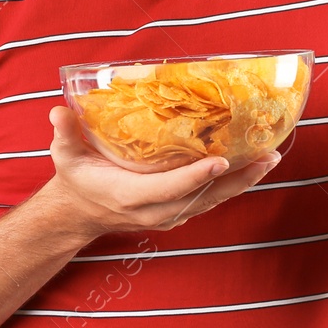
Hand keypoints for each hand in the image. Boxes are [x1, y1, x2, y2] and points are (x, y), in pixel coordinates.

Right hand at [42, 105, 279, 240]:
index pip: (168, 189)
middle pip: (202, 197)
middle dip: (236, 178)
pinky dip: (233, 186)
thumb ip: (64, 134)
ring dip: (243, 181)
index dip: (194, 177)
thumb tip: (58, 111)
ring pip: (213, 201)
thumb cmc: (76, 179)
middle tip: (266, 156)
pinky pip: (211, 201)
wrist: (79, 213)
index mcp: (129, 196)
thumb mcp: (65, 156)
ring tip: (269, 158)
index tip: (218, 161)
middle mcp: (154, 211)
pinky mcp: (177, 213)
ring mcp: (168, 215)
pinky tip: (253, 168)